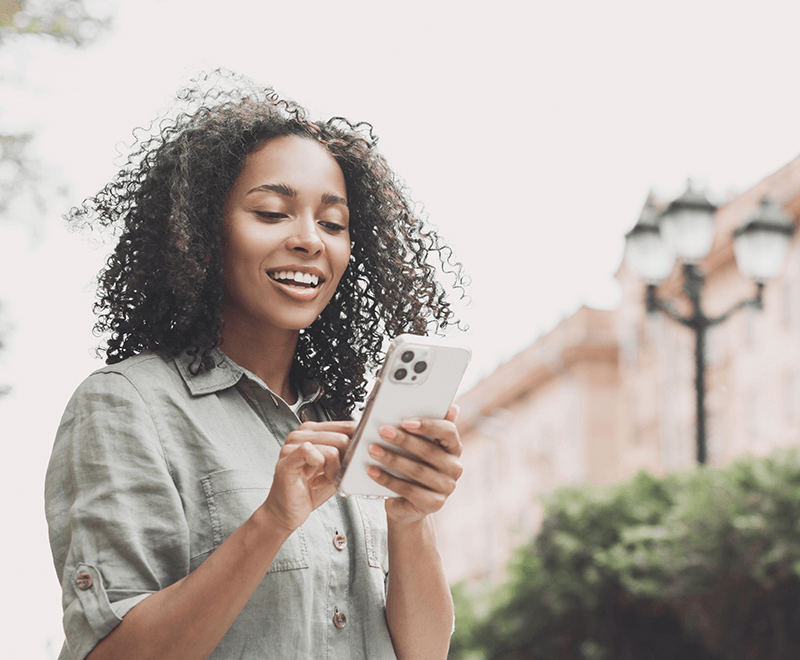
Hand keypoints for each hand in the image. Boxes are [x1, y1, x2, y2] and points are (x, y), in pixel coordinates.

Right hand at [262, 420, 354, 534]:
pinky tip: (315, 479)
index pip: (345, 426)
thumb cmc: (310, 490)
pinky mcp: (287, 458)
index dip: (356, 443)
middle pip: (341, 437)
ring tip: (324, 479)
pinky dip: (321, 470)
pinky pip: (312, 453)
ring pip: (332, 449)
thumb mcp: (336, 468)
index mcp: (313, 431)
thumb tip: (364, 443)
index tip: (356, 458)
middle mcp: (301, 434)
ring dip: (334, 470)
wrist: (287, 511)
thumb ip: (348, 453)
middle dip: (344, 461)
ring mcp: (292, 445)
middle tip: (335, 475)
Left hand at [366, 405, 462, 524]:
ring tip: (373, 450)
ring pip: (417, 470)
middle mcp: (454, 467)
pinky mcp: (433, 504)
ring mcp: (446, 487)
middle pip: (429, 451)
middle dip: (403, 440)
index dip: (427, 425)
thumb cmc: (411, 468)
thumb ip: (428, 426)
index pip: (448, 432)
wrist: (407, 503)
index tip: (405, 421)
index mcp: (454, 448)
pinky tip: (373, 471)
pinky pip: (408, 490)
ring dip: (392, 459)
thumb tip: (452, 407)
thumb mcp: (418, 445)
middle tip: (382, 431)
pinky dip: (387, 479)